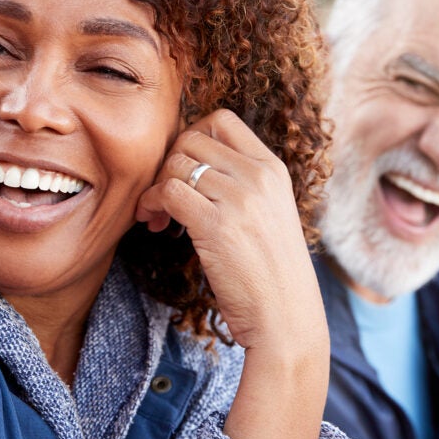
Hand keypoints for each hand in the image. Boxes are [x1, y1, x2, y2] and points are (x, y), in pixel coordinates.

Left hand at [135, 109, 328, 438]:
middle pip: (190, 137)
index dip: (191, 137)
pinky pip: (168, 192)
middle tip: (162, 197)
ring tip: (157, 216)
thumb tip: (190, 166)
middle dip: (167, 163)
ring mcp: (238, 198)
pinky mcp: (216, 224)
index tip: (183, 169)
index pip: (222, 120)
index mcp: (273, 169)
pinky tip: (156, 225)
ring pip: (175, 164)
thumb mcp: (269, 215)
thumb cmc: (272, 276)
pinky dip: (152, 205)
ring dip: (155, 188)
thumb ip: (241, 186)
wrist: (286, 319)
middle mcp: (257, 176)